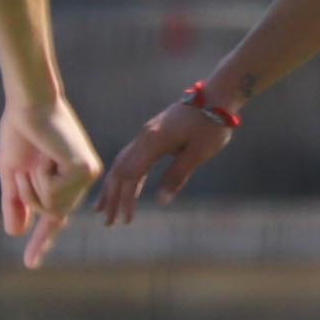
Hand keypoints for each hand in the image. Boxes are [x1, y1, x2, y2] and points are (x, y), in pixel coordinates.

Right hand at [0, 97, 103, 268]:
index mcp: (67, 181)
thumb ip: (15, 202)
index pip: (54, 218)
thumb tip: (16, 233)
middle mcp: (82, 180)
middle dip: (27, 194)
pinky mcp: (85, 171)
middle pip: (50, 215)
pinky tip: (47, 156)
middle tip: (26, 165)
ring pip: (50, 208)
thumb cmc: (22, 130)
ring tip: (38, 157)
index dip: (41, 241)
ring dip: (32, 185)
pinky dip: (39, 178)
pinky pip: (52, 196)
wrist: (28, 104)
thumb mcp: (12, 173)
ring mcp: (87, 176)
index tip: (30, 264)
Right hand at [92, 94, 237, 228]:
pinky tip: (125, 189)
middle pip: (120, 170)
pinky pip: (132, 158)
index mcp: (153, 141)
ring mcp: (146, 134)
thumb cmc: (210, 126)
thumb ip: (177, 175)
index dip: (126, 200)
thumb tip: (160, 201)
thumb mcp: (198, 154)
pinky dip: (125, 176)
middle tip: (106, 222)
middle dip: (112, 197)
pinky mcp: (152, 134)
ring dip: (113, 187)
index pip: (131, 176)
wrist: (216, 97)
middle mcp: (144, 137)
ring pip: (122, 164)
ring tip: (104, 209)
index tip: (125, 221)